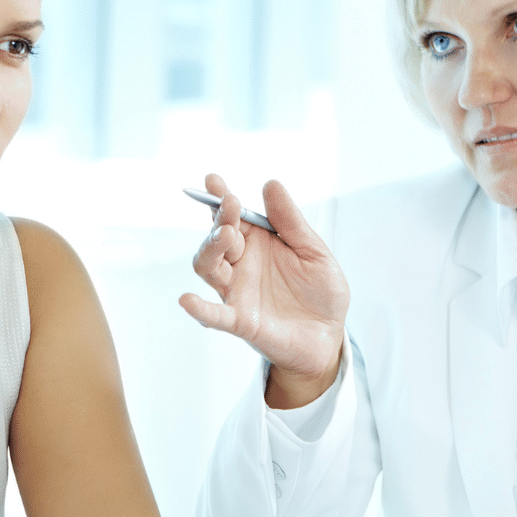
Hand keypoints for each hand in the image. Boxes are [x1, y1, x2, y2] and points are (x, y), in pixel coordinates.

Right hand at [180, 175, 350, 408]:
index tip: (213, 180)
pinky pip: (216, 315)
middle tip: (231, 205)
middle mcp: (241, 264)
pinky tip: (187, 301)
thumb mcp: (314, 251)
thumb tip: (271, 184)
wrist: (329, 336)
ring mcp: (238, 292)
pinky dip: (199, 309)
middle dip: (220, 219)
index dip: (220, 198)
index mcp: (258, 242)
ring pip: (208, 267)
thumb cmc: (320, 292)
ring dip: (210, 249)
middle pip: (217, 238)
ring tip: (226, 236)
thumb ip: (291, 222)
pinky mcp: (241, 321)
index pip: (233, 216)